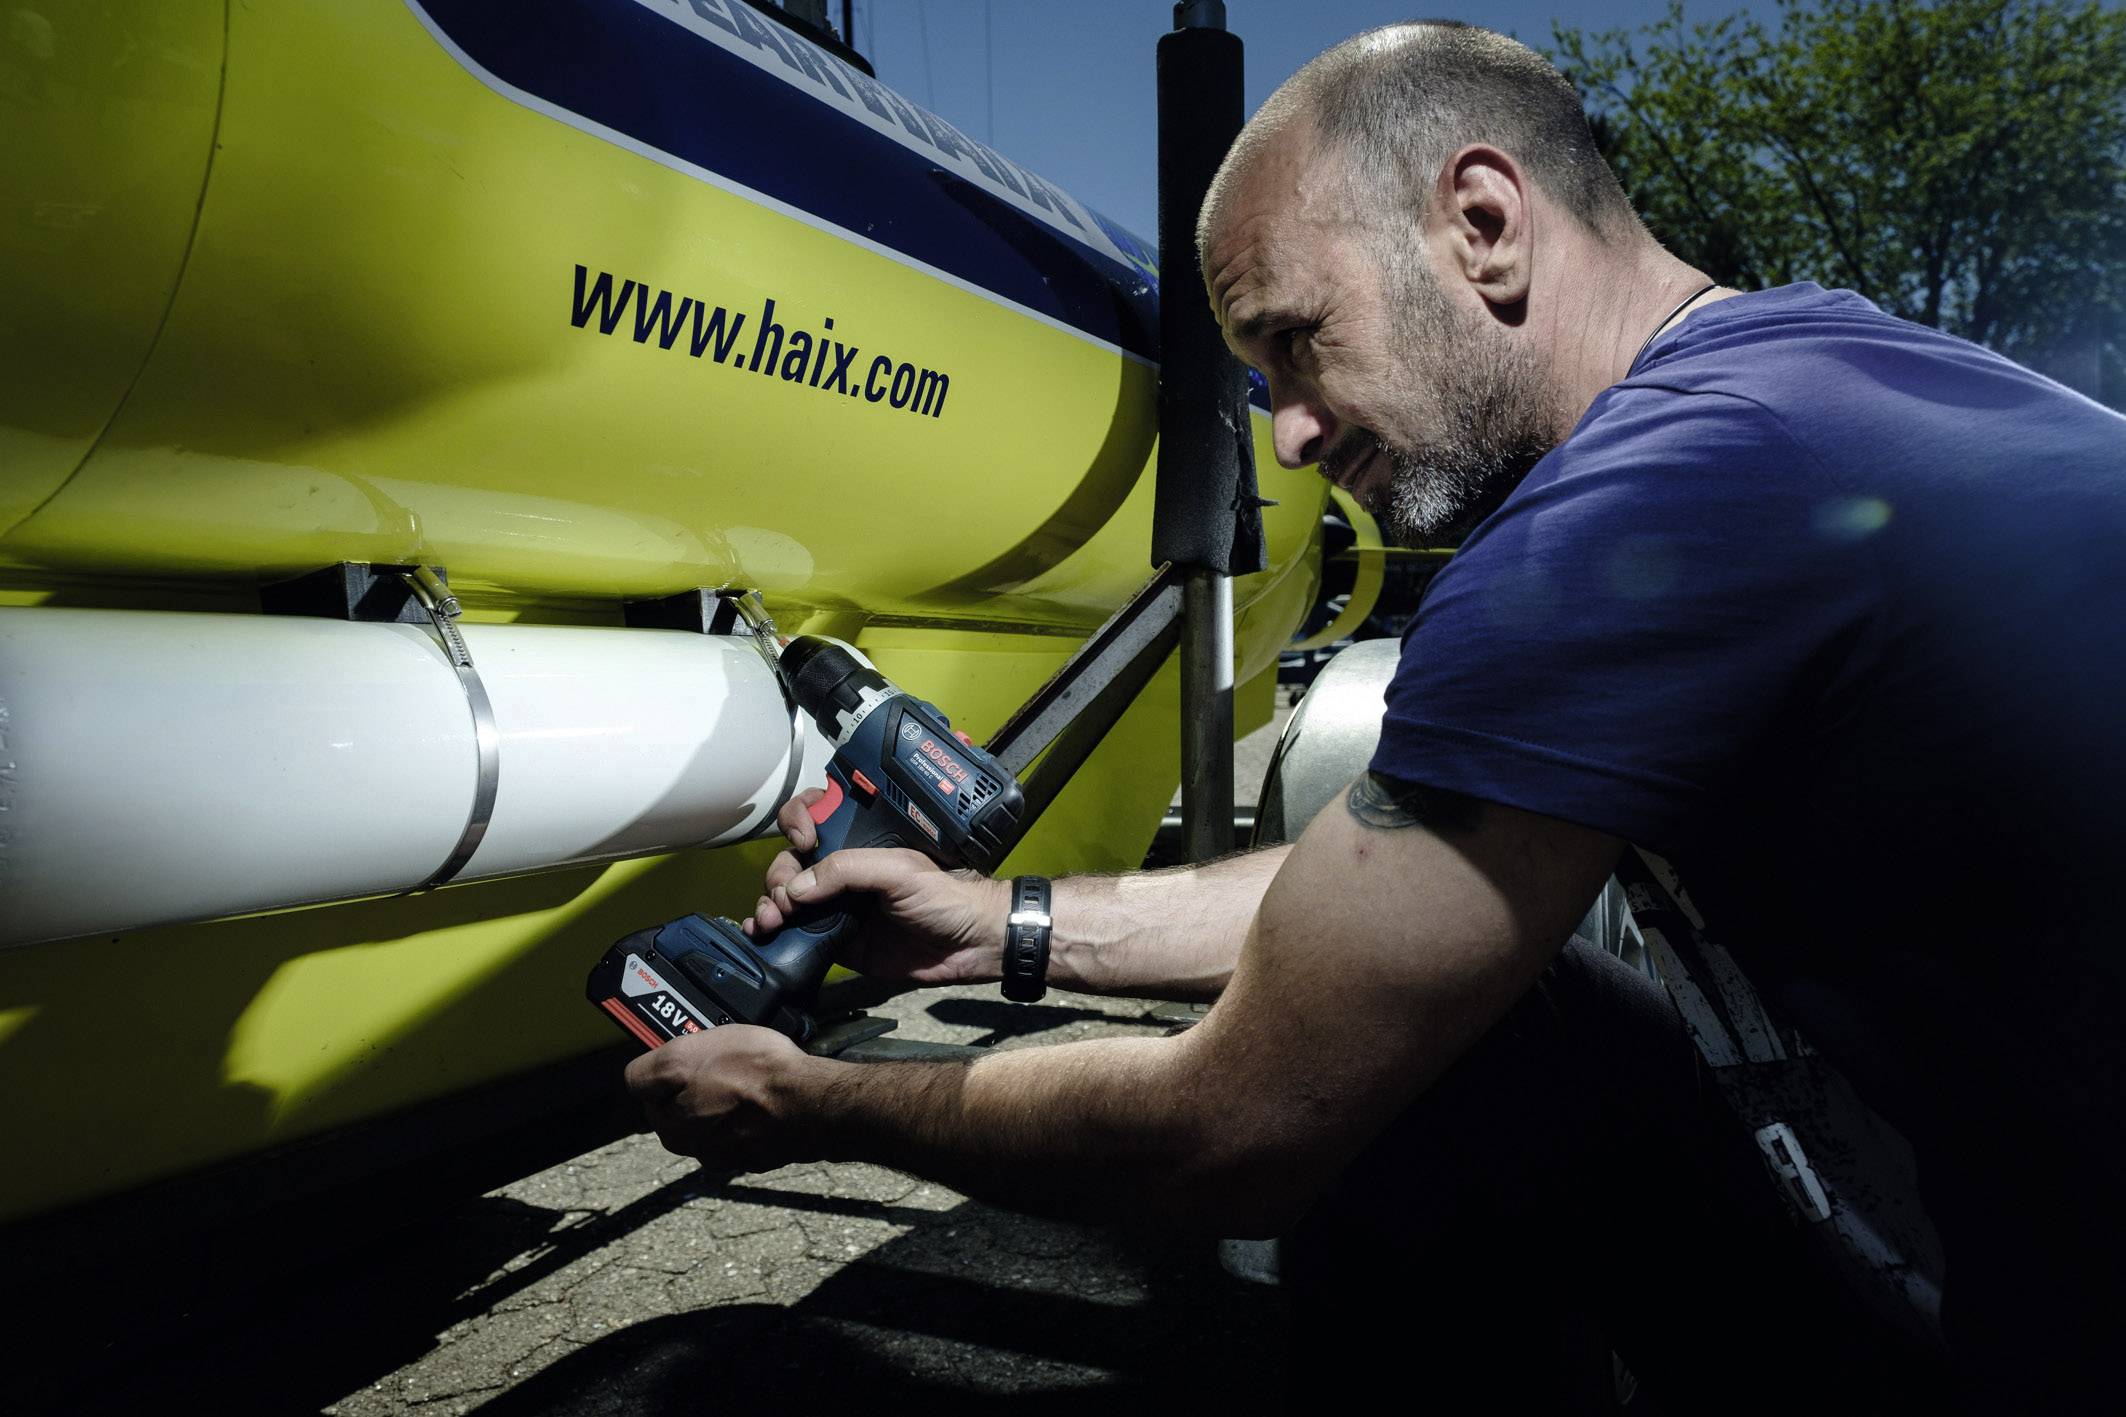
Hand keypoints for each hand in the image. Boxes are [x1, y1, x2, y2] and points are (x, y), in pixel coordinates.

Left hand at [625, 1025, 817, 1173]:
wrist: (811, 1103)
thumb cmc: (752, 1074)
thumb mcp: (683, 1056)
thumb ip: (649, 1071)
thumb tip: (637, 1078)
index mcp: (671, 1128)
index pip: (649, 1090)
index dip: (669, 1065)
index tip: (690, 1054)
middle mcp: (696, 1150)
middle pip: (683, 1104)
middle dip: (697, 1083)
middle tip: (722, 1061)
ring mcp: (731, 1155)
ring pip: (715, 1116)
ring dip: (725, 1098)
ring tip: (749, 1076)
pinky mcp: (761, 1155)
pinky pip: (746, 1126)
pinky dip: (751, 1113)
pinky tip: (766, 1096)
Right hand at [746, 788, 1010, 983]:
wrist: (970, 946)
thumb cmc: (945, 896)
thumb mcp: (899, 870)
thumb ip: (847, 870)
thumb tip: (795, 889)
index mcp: (859, 840)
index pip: (813, 816)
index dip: (798, 821)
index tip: (804, 841)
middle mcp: (842, 870)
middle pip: (791, 862)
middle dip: (779, 875)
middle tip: (786, 899)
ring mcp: (836, 905)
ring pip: (787, 897)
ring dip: (769, 904)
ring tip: (769, 920)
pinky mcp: (835, 940)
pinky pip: (796, 933)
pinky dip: (772, 931)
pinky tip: (759, 932)